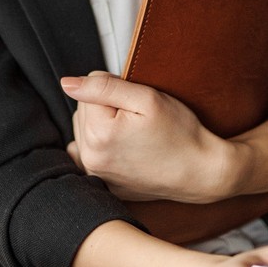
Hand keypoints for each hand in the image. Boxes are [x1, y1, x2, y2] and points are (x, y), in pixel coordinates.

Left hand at [63, 71, 238, 202]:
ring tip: (134, 133)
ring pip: (85, 130)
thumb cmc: (180, 133)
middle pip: (83, 111)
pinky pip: (88, 152)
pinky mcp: (103, 183)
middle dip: (107, 107)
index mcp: (98, 134)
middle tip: (139, 118)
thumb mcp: (147, 99)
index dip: (116, 90)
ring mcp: (96, 174)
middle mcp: (91, 158)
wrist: (201, 171)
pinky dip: (100, 145)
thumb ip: (103, 87)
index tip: (137, 104)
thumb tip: (66, 83)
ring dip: (103, 125)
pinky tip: (120, 147)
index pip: (88, 90)